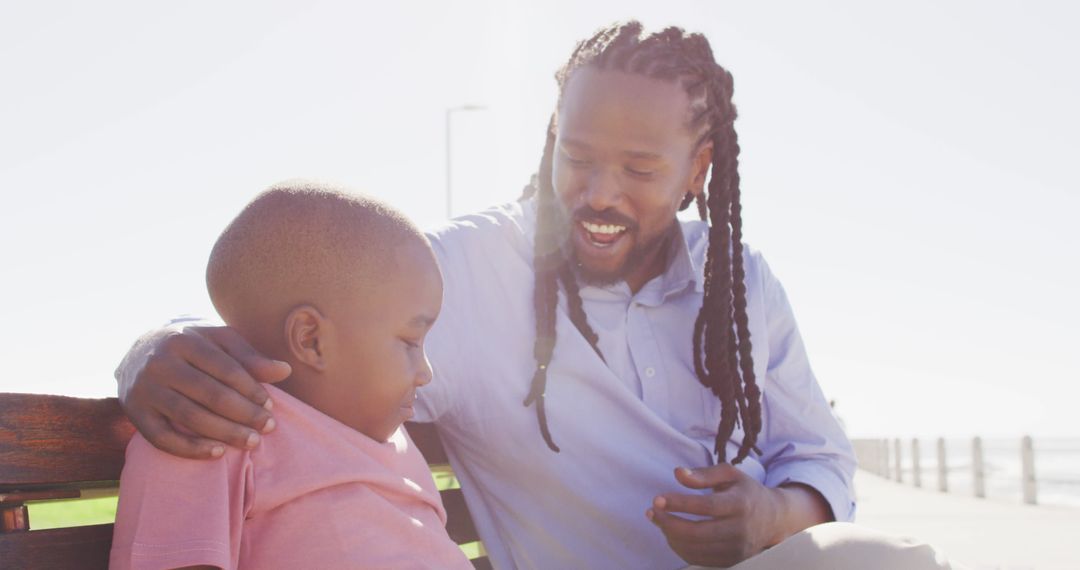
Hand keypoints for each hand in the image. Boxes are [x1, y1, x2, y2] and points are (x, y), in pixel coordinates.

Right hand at [117, 325, 290, 458]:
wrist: (139, 350)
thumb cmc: (191, 345)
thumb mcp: (219, 341)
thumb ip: (249, 356)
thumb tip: (285, 371)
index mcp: (184, 340)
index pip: (226, 369)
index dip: (252, 390)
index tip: (270, 406)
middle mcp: (160, 363)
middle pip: (210, 395)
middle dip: (244, 414)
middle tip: (268, 428)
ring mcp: (144, 389)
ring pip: (189, 417)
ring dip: (225, 433)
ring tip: (251, 442)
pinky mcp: (135, 412)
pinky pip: (163, 438)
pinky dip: (192, 449)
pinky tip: (218, 452)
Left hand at [646, 465, 784, 567]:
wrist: (773, 519)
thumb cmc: (746, 492)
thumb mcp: (730, 475)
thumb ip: (704, 473)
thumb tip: (678, 473)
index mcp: (741, 504)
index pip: (706, 506)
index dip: (679, 504)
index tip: (658, 499)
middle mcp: (740, 529)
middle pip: (697, 532)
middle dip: (668, 523)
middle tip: (652, 512)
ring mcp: (736, 549)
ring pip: (695, 548)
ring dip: (670, 536)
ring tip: (659, 520)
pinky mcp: (731, 561)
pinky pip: (699, 559)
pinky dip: (680, 547)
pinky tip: (672, 534)